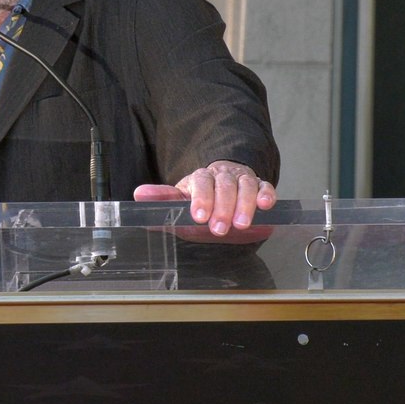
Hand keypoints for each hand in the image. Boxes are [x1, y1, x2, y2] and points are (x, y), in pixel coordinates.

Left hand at [134, 160, 275, 236]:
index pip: (200, 182)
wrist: (223, 196)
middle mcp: (222, 176)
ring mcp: (242, 180)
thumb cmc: (200, 203)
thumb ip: (162, 201)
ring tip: (242, 224)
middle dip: (222, 206)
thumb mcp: (180, 204)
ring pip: (245, 185)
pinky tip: (265, 205)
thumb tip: (138, 194)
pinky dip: (266, 194)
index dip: (200, 198)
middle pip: (224, 184)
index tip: (198, 216)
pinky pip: (265, 186)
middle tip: (219, 228)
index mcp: (200, 178)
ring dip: (244, 203)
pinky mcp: (259, 186)